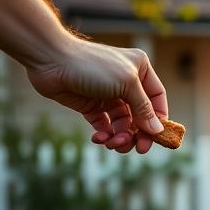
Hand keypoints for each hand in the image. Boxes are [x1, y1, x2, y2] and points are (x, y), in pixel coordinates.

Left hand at [26, 36, 168, 153]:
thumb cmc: (92, 65)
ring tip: (112, 143)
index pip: (156, 100)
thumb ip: (143, 108)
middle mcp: (127, 83)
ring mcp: (109, 96)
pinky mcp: (92, 106)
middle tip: (139, 149)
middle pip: (141, 117)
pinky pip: (105, 127)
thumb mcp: (126, 83)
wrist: (50, 60)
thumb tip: (158, 131)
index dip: (158, 120)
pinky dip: (104, 135)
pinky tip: (99, 138)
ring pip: (123, 125)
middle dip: (138, 134)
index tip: (156, 138)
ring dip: (120, 137)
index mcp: (140, 70)